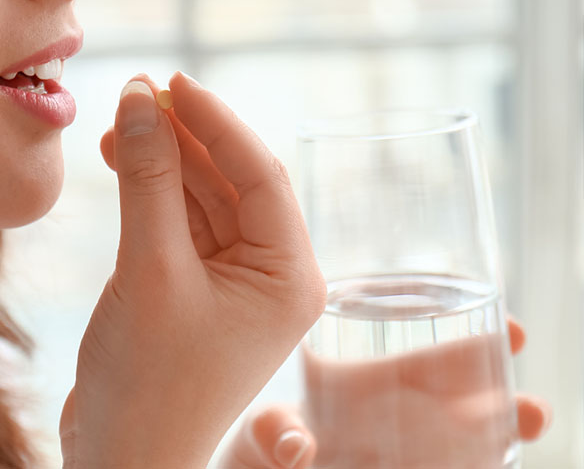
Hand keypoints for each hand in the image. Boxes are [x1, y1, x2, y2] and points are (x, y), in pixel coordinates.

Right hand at [59, 72, 326, 468]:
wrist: (121, 460)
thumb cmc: (147, 384)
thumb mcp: (150, 270)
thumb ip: (149, 180)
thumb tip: (141, 98)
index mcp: (289, 276)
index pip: (260, 175)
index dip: (216, 122)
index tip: (172, 81)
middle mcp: (271, 276)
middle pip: (231, 182)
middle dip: (185, 139)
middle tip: (138, 94)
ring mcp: (233, 283)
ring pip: (202, 200)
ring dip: (164, 161)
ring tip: (122, 123)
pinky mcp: (197, 290)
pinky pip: (181, 225)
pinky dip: (153, 194)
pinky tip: (125, 160)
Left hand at [221, 318, 551, 468]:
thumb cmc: (251, 448)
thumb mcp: (257, 434)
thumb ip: (270, 433)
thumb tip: (294, 446)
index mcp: (357, 384)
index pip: (422, 357)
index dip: (469, 345)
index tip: (512, 330)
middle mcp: (386, 416)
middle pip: (455, 399)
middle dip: (497, 396)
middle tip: (533, 407)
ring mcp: (397, 450)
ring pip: (458, 439)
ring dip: (494, 435)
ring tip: (527, 429)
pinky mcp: (402, 467)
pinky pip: (439, 463)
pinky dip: (466, 463)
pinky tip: (493, 463)